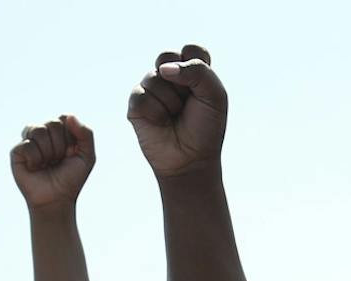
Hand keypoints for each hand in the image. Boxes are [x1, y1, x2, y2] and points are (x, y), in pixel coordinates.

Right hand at [10, 115, 94, 209]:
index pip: (64, 118)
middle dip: (60, 146)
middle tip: (58, 161)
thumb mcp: (87, 156)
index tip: (71, 153)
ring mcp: (29, 141)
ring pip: (38, 130)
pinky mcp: (17, 151)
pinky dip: (35, 159)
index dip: (70, 138)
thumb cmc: (71, 179)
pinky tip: (35, 168)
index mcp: (60, 131)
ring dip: (48, 152)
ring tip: (47, 164)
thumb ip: (86, 134)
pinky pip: (27, 145)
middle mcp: (43, 133)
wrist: (56, 200)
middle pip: (52, 123)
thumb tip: (69, 116)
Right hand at [126, 44, 225, 179]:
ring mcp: (151, 88)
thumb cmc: (205, 127)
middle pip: (166, 56)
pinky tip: (162, 123)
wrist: (191, 160)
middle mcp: (169, 76)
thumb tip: (163, 69)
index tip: (203, 90)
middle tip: (187, 102)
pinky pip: (141, 96)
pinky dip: (156, 112)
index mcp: (191, 70)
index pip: (192, 50)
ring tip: (175, 116)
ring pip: (154, 77)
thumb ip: (197, 71)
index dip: (198, 68)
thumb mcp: (214, 95)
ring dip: (170, 102)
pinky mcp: (136, 104)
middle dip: (180, 81)